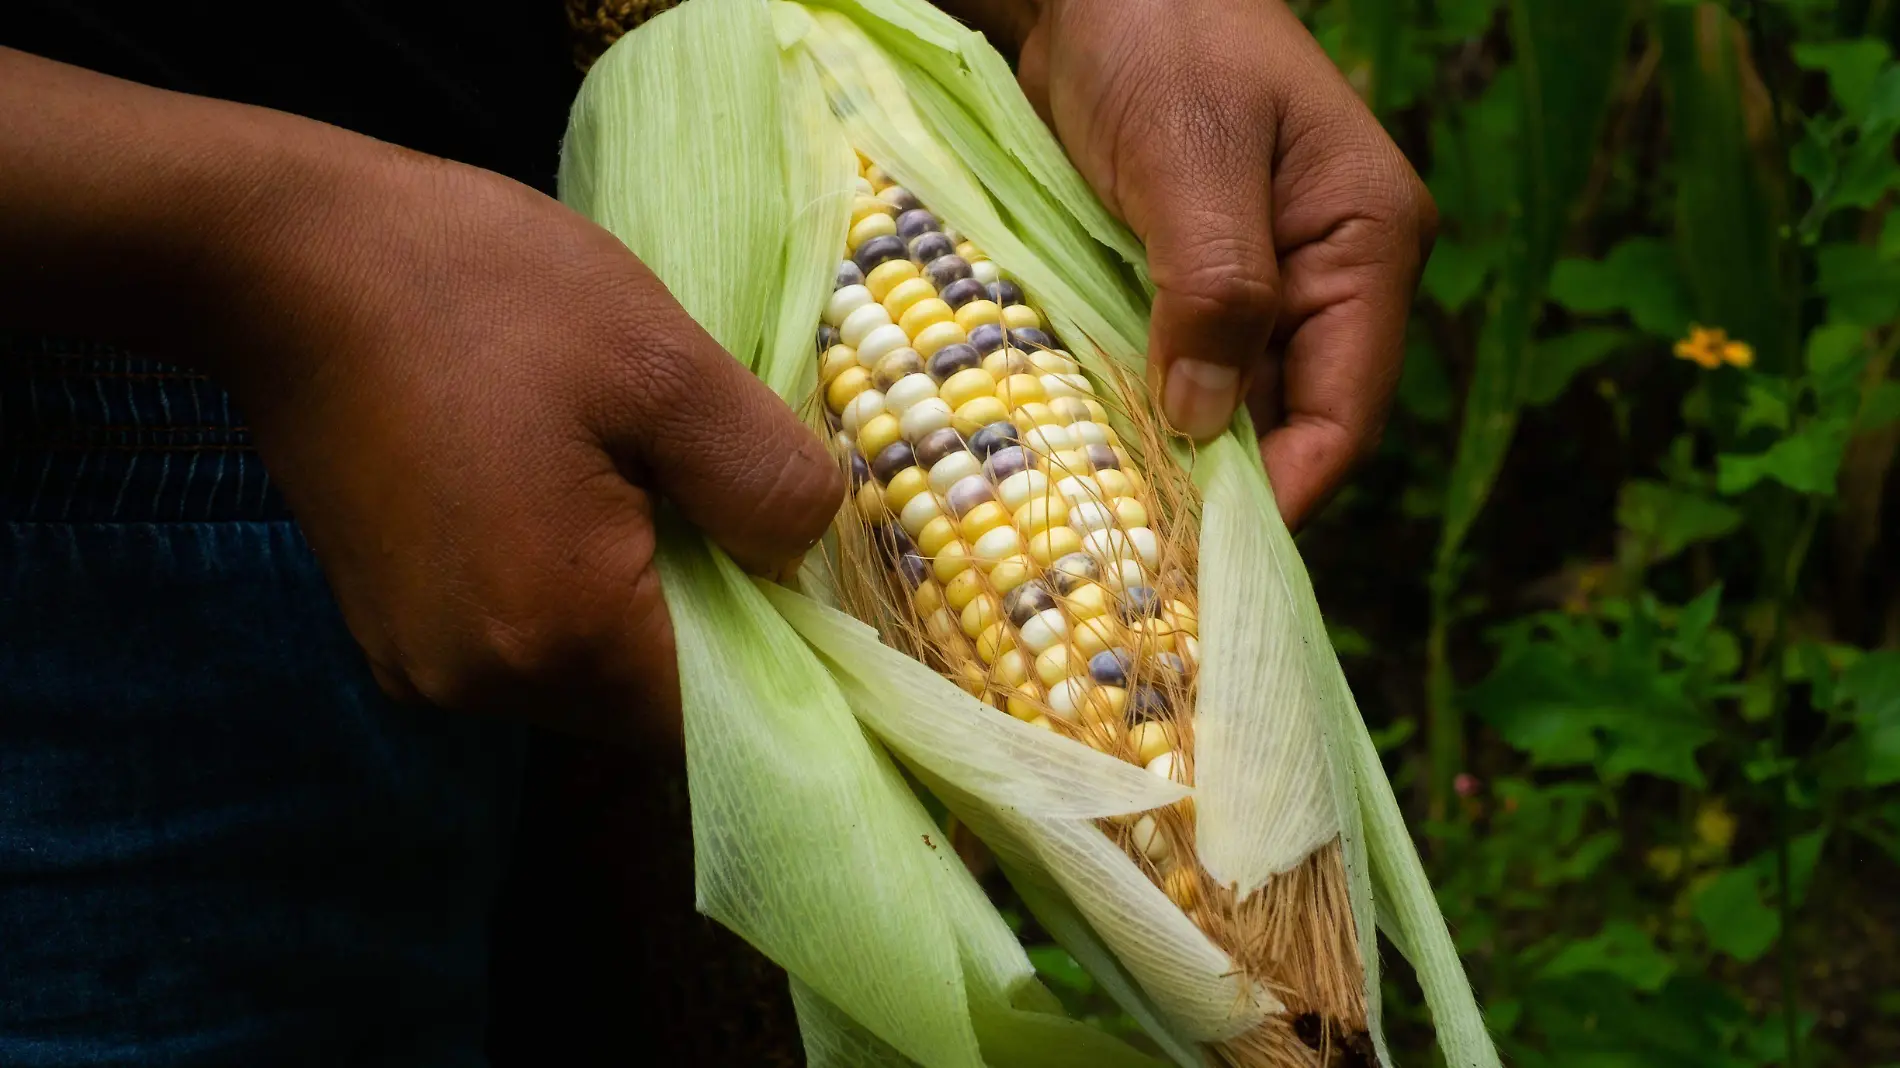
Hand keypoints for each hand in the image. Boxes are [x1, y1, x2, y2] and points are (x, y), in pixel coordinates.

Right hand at [220, 155, 841, 743]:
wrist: (284, 260)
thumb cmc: (479, 291)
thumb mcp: (662, 360)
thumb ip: (763, 478)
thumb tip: (802, 556)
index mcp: (555, 633)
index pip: (723, 713)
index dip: (785, 653)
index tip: (799, 570)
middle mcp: (482, 686)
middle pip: (653, 703)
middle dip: (712, 618)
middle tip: (718, 498)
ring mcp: (423, 668)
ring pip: (590, 676)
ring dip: (640, 603)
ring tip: (637, 483)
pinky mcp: (393, 635)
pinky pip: (526, 645)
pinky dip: (572, 592)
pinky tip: (568, 494)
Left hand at [1013, 0, 1435, 527]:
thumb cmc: (1161, 37)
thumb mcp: (1189, 158)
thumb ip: (1214, 289)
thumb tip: (1206, 426)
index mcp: (1368, 242)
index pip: (1345, 409)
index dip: (1283, 493)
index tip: (1203, 555)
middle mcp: (1328, 276)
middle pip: (1289, 423)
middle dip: (1221, 488)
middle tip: (1138, 556)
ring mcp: (1261, 282)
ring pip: (1229, 406)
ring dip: (1172, 455)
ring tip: (1107, 520)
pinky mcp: (1192, 281)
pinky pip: (1179, 369)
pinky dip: (1139, 411)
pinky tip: (1089, 450)